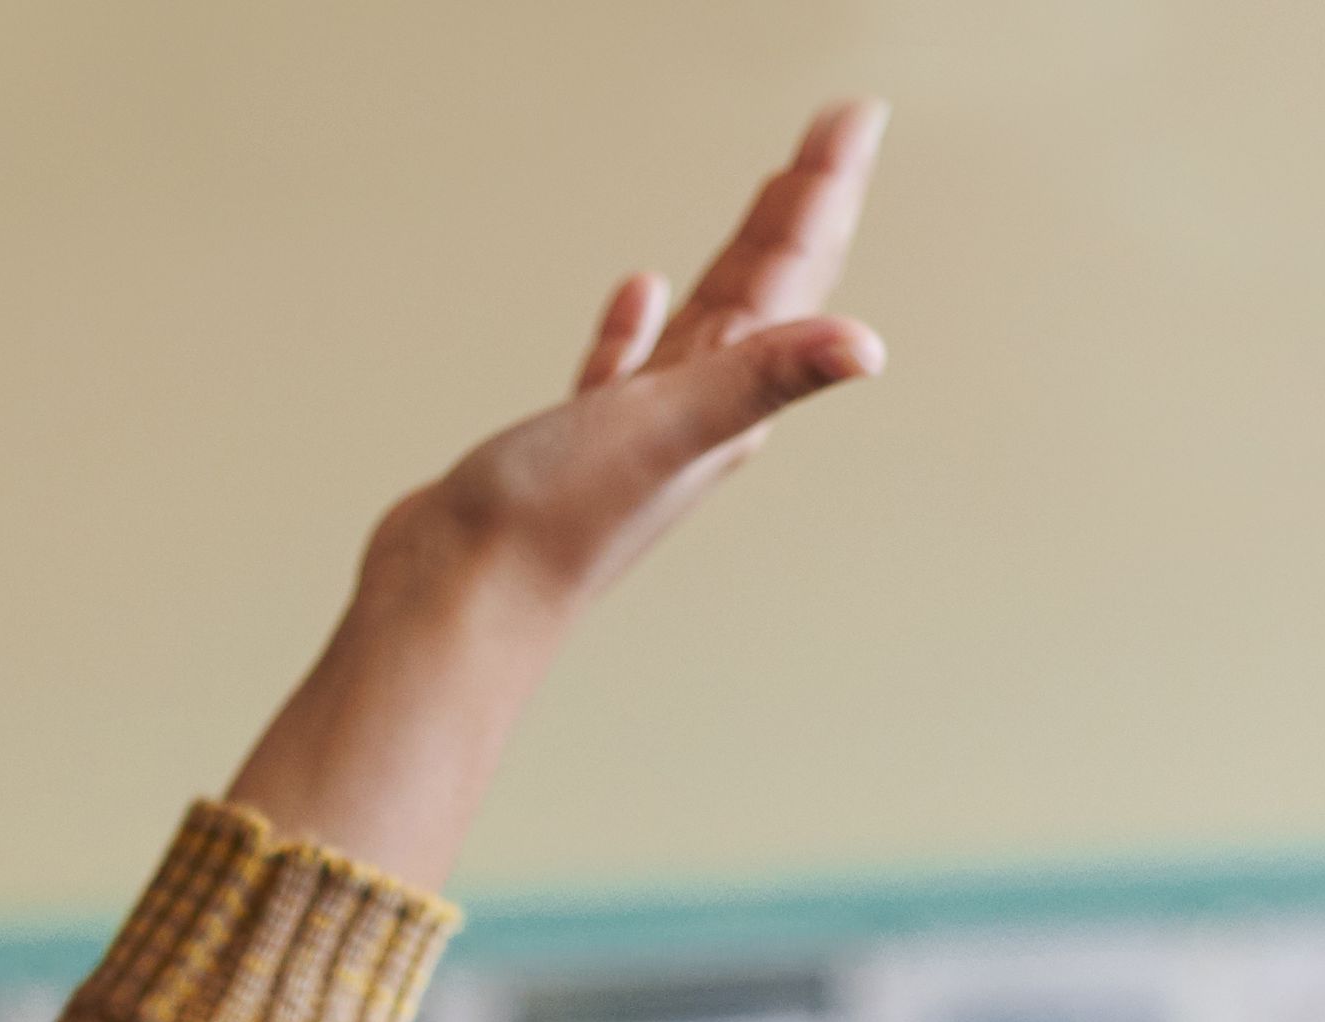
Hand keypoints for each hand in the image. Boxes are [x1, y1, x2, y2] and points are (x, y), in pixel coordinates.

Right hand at [392, 104, 888, 621]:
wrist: (456, 601)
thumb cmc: (555, 525)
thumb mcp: (670, 427)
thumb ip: (766, 377)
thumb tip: (869, 347)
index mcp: (729, 402)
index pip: (794, 276)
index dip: (825, 192)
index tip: (854, 118)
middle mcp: (696, 415)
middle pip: (767, 288)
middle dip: (801, 207)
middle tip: (836, 132)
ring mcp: (634, 429)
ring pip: (706, 321)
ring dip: (739, 257)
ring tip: (769, 198)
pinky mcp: (571, 445)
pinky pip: (623, 367)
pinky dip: (639, 324)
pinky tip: (639, 292)